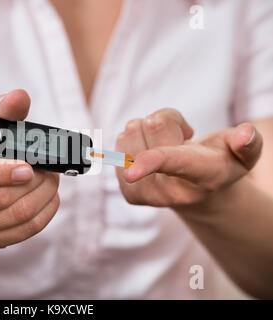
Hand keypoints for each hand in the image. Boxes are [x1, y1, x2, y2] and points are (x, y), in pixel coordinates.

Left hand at [115, 108, 262, 208]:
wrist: (199, 195)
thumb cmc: (220, 163)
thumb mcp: (243, 155)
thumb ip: (249, 144)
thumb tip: (246, 134)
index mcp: (202, 177)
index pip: (173, 162)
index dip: (150, 162)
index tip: (132, 172)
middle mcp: (171, 191)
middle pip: (151, 124)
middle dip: (166, 121)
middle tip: (181, 138)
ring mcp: (147, 195)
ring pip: (131, 130)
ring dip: (148, 131)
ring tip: (167, 146)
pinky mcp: (129, 194)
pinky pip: (119, 143)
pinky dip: (135, 142)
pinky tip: (152, 155)